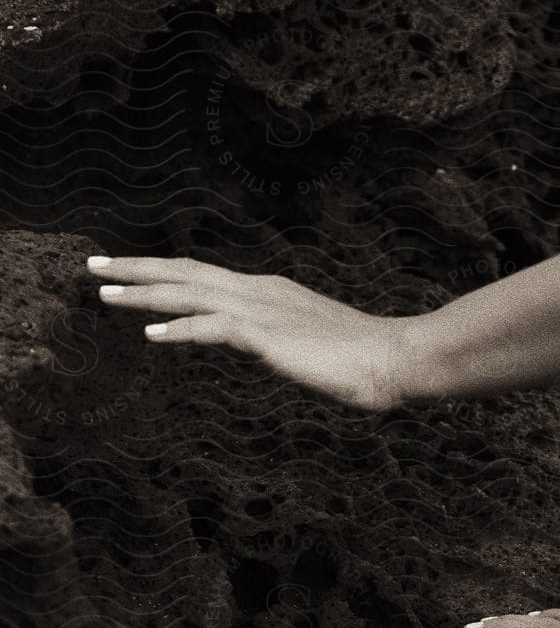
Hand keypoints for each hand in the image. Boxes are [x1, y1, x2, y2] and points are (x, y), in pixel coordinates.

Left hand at [86, 254, 420, 410]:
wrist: (396, 358)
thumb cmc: (364, 360)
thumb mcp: (313, 347)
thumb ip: (285, 344)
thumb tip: (274, 352)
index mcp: (269, 292)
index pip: (205, 277)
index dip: (164, 275)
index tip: (131, 275)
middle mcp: (260, 291)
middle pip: (185, 273)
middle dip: (138, 269)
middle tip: (95, 267)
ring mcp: (263, 310)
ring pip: (189, 293)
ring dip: (144, 292)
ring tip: (104, 292)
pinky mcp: (268, 336)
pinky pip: (212, 329)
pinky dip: (179, 329)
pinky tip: (151, 335)